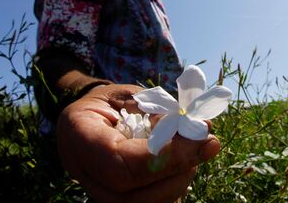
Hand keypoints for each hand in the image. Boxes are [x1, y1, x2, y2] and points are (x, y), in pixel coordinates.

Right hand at [57, 83, 220, 202]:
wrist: (88, 120)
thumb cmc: (110, 103)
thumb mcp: (129, 95)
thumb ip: (157, 111)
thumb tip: (197, 127)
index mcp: (79, 138)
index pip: (121, 163)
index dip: (165, 156)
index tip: (201, 137)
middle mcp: (85, 174)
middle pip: (133, 195)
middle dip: (179, 170)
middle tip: (208, 143)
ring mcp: (100, 193)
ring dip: (181, 178)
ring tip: (196, 148)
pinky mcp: (119, 201)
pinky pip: (154, 202)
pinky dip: (175, 184)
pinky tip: (187, 162)